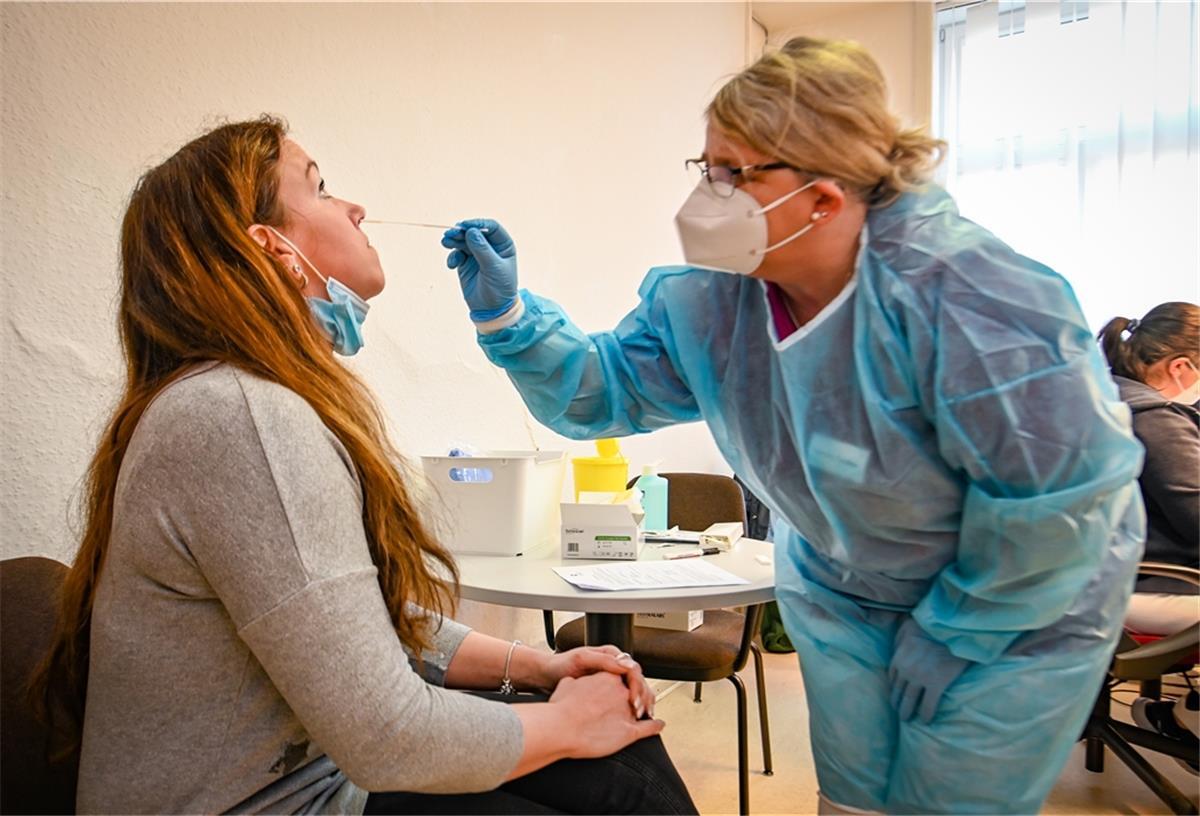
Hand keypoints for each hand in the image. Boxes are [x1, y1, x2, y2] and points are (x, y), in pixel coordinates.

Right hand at [441, 218, 517, 321]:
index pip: (491, 227)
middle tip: (450, 233)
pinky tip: (452, 264)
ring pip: (463, 241)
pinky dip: (453, 256)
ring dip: (454, 240)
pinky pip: (457, 254)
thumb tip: (470, 231)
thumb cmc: (500, 288)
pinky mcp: (465, 263)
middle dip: (462, 231)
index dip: (478, 224)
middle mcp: (490, 247)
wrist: (492, 309)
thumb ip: (482, 249)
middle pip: (474, 232)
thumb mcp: (493, 268)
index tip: (466, 226)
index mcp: (503, 245)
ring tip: (446, 242)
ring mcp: (476, 254)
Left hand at [541, 645, 655, 719]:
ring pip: (633, 690)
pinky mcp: (604, 691)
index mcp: (611, 655)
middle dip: (642, 697)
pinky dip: (629, 709)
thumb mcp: (582, 659)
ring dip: (639, 704)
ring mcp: (610, 678)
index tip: (633, 700)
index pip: (633, 669)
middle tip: (640, 713)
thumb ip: (604, 660)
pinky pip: (623, 698)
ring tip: (640, 718)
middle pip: (637, 681)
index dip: (637, 685)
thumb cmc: (560, 665)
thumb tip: (625, 665)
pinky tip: (631, 720)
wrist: (545, 676)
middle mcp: (613, 666)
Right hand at [549, 671, 664, 758]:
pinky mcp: (629, 732)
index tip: (616, 691)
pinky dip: (655, 726)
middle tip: (630, 705)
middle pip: (634, 691)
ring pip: (642, 707)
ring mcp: (627, 711)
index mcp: (608, 677)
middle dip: (633, 697)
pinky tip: (658, 724)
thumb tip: (574, 683)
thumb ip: (576, 682)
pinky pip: (648, 727)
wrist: (560, 728)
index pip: (622, 677)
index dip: (621, 685)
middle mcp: (621, 692)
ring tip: (643, 714)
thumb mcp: (567, 685)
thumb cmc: (560, 709)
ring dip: (644, 709)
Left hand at [887, 617, 971, 723]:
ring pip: (910, 701)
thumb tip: (896, 647)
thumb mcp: (909, 627)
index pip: (892, 678)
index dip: (894, 688)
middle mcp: (906, 669)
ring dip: (908, 712)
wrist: (953, 629)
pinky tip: (926, 721)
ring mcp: (920, 677)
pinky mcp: (937, 683)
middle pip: (898, 692)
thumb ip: (900, 638)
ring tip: (909, 719)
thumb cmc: (932, 626)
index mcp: (899, 656)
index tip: (896, 695)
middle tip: (900, 713)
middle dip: (898, 704)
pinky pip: (928, 705)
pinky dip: (926, 715)